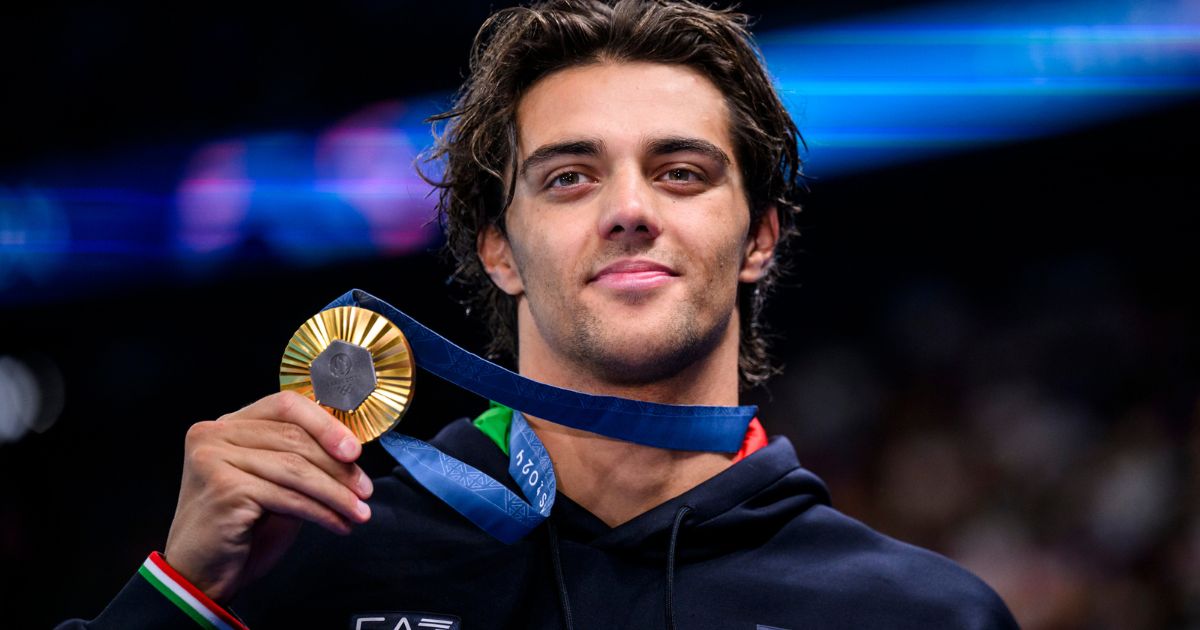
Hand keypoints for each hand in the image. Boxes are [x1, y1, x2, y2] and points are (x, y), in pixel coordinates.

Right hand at [162, 391, 372, 601]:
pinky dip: (321, 512)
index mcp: (228, 424)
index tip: (355, 451)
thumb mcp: (275, 482)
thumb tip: (350, 447)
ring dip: (336, 493)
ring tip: (359, 511)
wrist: (199, 574)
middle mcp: (214, 434)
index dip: (326, 424)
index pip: (286, 405)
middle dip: (338, 466)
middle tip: (366, 489)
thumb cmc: (240, 528)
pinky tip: (338, 524)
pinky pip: (288, 496)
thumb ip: (300, 457)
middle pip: (294, 437)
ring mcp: (214, 459)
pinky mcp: (223, 488)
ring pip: (296, 468)